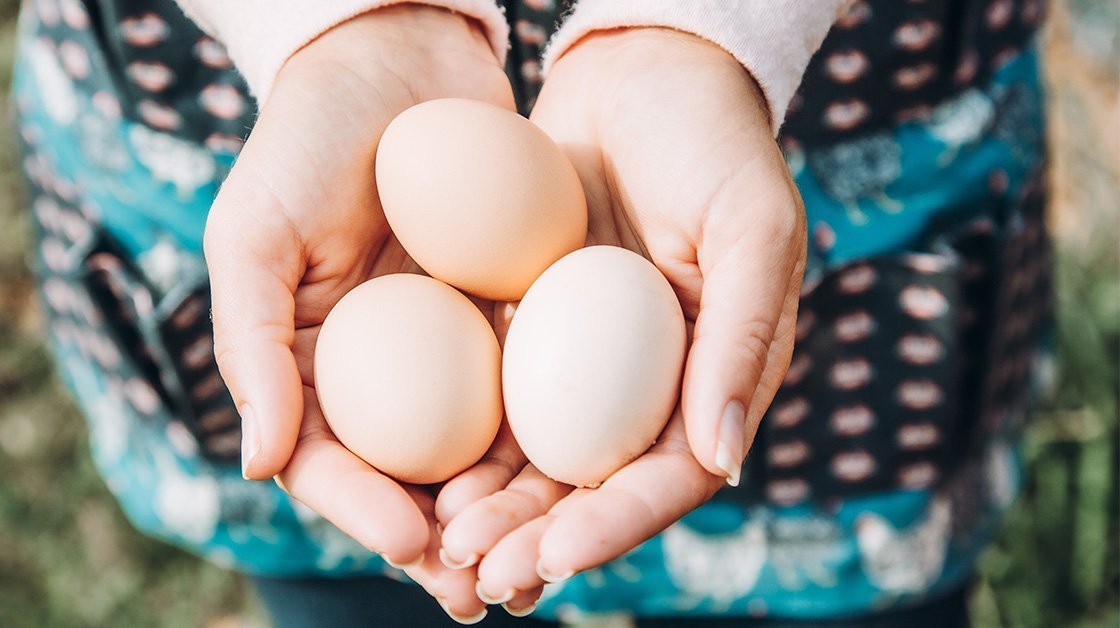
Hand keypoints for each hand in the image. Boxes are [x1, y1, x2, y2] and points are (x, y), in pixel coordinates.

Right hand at [203, 5, 513, 619]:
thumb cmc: (306, 143)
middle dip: (442, 544)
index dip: (363, 511)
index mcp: (307, 366)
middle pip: (405, 480)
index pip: (327, 463)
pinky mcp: (503, 321)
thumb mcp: (255, 234)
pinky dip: (547, 442)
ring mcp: (444, 351)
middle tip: (479, 592)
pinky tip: (580, 480)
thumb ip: (251, 347)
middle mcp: (379, 373)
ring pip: (472, 454)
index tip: (410, 544)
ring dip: (502, 515)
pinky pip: (528, 392)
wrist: (397, 60)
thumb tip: (256, 464)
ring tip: (539, 563)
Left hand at [439, 28, 806, 606]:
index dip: (616, 524)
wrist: (640, 71)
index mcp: (718, 378)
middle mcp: (652, 385)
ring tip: (444, 547)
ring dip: (496, 510)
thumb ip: (743, 340)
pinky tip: (427, 479)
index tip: (557, 556)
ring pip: (540, 460)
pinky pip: (498, 399)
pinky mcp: (533, 329)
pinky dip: (468, 447)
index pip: (670, 476)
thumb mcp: (753, 228)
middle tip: (482, 576)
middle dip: (541, 540)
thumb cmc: (715, 142)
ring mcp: (587, 362)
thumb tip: (719, 463)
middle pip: (596, 487)